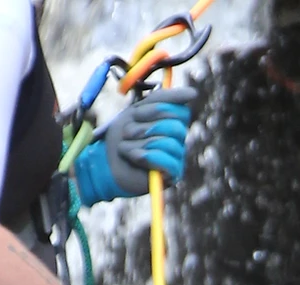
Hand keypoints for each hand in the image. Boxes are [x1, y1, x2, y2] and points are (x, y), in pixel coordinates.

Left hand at [73, 86, 197, 203]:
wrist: (105, 164)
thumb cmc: (121, 138)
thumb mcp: (137, 112)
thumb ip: (162, 100)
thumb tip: (194, 93)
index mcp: (174, 124)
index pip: (181, 111)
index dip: (156, 110)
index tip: (135, 115)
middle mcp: (179, 141)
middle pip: (175, 127)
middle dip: (145, 128)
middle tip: (126, 134)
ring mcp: (178, 159)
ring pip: (168, 144)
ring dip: (139, 144)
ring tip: (126, 149)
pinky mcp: (172, 176)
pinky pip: (168, 162)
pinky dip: (147, 157)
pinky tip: (135, 158)